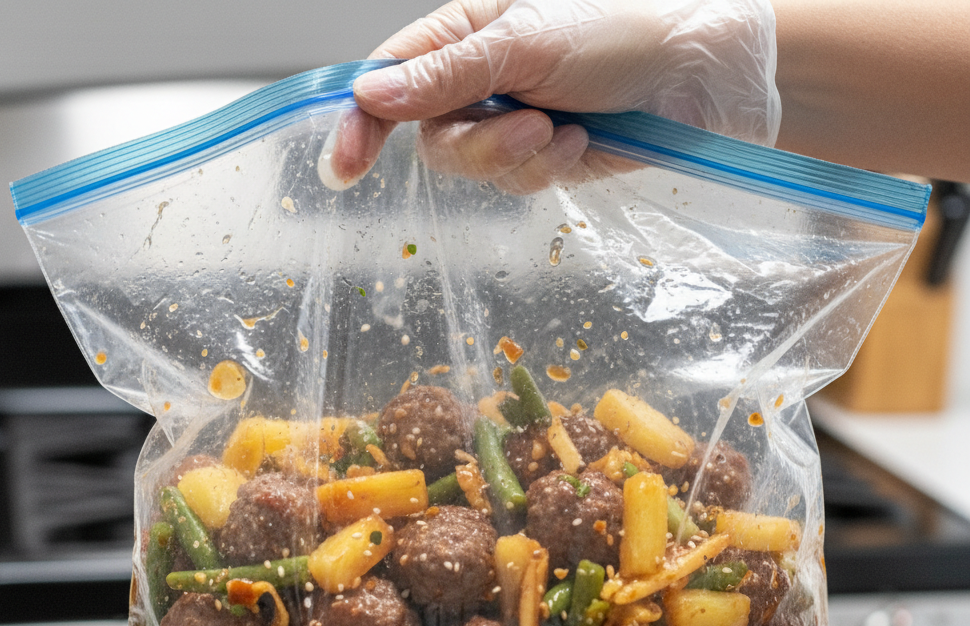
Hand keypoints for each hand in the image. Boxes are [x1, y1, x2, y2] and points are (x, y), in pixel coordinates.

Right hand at [320, 0, 779, 192]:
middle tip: (524, 129)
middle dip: (476, 145)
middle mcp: (477, 81)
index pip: (390, 82)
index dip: (361, 123)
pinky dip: (544, 169)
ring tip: (560, 128)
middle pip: (431, 139)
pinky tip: (577, 142)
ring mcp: (507, 122)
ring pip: (472, 169)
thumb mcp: (523, 43)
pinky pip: (514, 183)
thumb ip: (444, 75)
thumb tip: (370, 94)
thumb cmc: (618, 31)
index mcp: (462, 34)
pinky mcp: (538, 158)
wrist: (693, 76)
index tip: (343, 167)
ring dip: (515, 157)